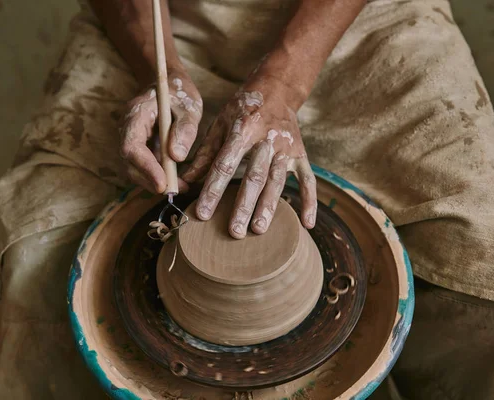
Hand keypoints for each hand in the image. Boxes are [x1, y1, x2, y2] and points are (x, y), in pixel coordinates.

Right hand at [120, 68, 201, 192]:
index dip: (145, 167)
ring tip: (180, 187)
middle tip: (174, 190)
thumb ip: (184, 129)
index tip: (163, 183)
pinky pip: (143, 166)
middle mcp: (128, 128)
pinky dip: (157, 176)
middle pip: (129, 162)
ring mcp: (132, 138)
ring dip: (154, 182)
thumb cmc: (179, 92)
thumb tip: (177, 157)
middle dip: (149, 180)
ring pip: (134, 168)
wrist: (169, 83)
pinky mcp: (139, 146)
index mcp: (136, 113)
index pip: (132, 146)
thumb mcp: (189, 107)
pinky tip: (177, 182)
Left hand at [182, 77, 316, 238]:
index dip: (213, 190)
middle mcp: (267, 139)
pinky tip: (307, 224)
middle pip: (254, 177)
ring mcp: (287, 148)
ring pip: (278, 181)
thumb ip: (204, 154)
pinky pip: (308, 181)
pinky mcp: (301, 154)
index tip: (203, 214)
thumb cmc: (242, 109)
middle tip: (234, 232)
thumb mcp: (220, 124)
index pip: (224, 165)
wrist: (277, 89)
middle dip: (244, 205)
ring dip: (269, 206)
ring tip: (259, 230)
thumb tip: (184, 182)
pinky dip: (309, 202)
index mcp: (243, 130)